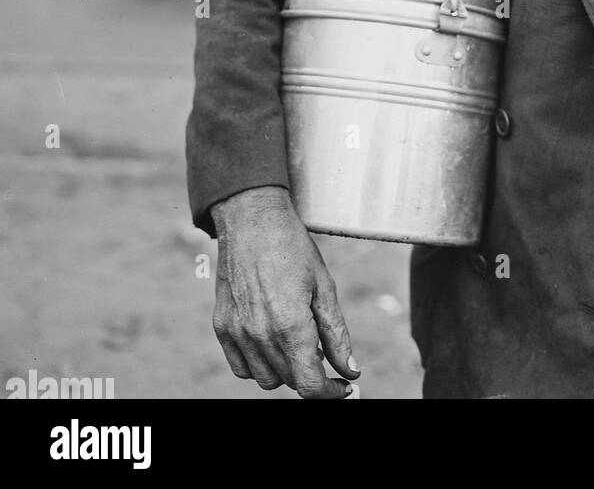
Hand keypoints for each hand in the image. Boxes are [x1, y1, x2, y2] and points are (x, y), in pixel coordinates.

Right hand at [210, 186, 359, 399]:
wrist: (252, 221)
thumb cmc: (292, 248)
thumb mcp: (324, 287)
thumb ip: (337, 334)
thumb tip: (351, 370)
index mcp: (290, 325)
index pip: (310, 385)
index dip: (331, 392)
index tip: (344, 385)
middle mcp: (259, 335)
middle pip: (291, 382)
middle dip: (312, 373)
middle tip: (322, 348)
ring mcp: (236, 333)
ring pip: (266, 379)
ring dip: (286, 370)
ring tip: (297, 340)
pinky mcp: (221, 327)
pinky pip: (241, 367)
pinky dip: (259, 365)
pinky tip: (272, 341)